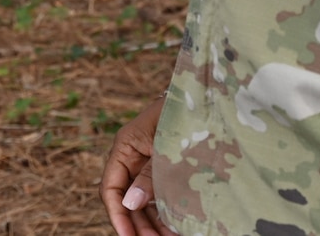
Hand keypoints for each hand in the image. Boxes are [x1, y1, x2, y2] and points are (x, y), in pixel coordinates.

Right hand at [100, 96, 175, 235]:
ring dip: (153, 223)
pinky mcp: (166, 168)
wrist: (208, 97)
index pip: (110, 187)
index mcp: (126, 146)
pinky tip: (174, 228)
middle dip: (138, 225)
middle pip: (127, 199)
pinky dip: (165, 213)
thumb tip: (130, 203)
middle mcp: (134, 156)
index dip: (117, 214)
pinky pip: (159, 196)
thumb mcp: (166, 147)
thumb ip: (149, 176)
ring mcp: (150, 163)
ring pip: (143, 201)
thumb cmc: (186, 115)